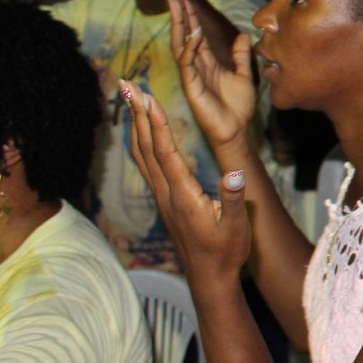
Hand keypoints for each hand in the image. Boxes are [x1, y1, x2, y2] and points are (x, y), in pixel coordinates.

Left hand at [124, 85, 249, 288]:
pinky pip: (146, 164)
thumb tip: (233, 172)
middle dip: (136, 114)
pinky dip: (141, 141)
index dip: (157, 124)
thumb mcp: (236, 226)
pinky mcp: (165, 200)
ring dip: (135, 124)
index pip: (166, 153)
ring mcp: (163, 197)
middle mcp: (167, 193)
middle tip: (127, 84)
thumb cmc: (227, 251)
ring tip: (128, 98)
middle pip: (145, 147)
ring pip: (142, 154)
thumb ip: (233, 198)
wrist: (210, 277)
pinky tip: (140, 131)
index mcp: (184, 196)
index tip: (148, 98)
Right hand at [169, 0, 255, 147]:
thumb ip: (241, 56)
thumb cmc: (237, 107)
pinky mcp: (192, 87)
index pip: (194, 33)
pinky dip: (190, 48)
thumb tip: (243, 35)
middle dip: (177, 13)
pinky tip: (194, 33)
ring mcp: (192, 76)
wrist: (236, 130)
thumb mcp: (243, 75)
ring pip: (181, 45)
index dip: (188, 15)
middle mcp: (195, 66)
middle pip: (183, 34)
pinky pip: (188, 64)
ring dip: (180, 24)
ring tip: (178, 4)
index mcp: (206, 62)